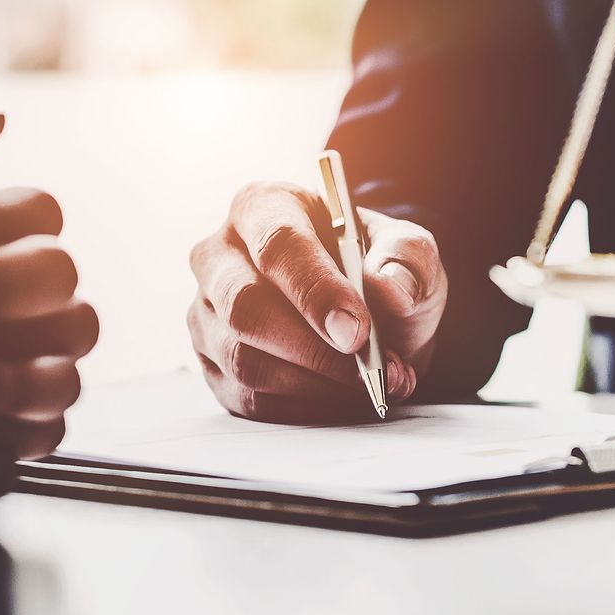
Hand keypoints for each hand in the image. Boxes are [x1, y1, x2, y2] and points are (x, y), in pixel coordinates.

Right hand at [188, 180, 447, 421]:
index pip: (277, 244)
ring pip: (244, 359)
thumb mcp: (408, 251)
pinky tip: (344, 399)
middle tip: (369, 370)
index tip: (356, 331)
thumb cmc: (375, 273)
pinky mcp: (211, 364)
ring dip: (316, 384)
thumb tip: (389, 288)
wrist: (365, 319)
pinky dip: (305, 407)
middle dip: (313, 348)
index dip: (315, 290)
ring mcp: (207, 313)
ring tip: (373, 385)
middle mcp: (219, 256)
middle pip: (245, 307)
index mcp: (263, 207)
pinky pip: (249, 397)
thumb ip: (406, 259)